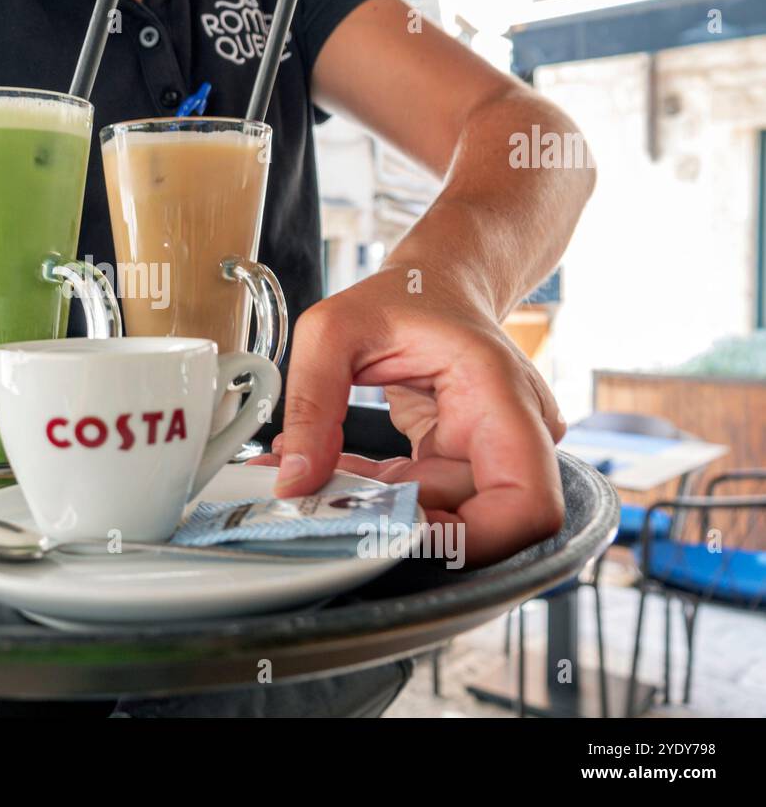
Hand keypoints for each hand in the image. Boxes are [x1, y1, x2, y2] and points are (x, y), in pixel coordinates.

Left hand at [252, 264, 565, 565]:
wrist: (434, 283)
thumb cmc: (402, 295)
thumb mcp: (333, 331)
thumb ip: (311, 405)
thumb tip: (295, 481)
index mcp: (499, 395)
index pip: (527, 504)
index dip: (474, 538)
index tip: (399, 531)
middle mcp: (510, 433)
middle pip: (472, 519)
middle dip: (397, 522)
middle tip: (325, 506)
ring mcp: (488, 452)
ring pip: (436, 514)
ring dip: (371, 508)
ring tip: (310, 482)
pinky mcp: (456, 462)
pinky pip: (415, 497)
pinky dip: (369, 494)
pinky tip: (327, 471)